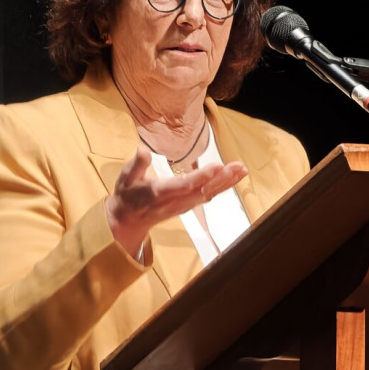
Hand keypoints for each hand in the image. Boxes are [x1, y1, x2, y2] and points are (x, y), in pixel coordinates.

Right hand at [105, 144, 247, 258]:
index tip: (218, 166)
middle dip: (222, 178)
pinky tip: (234, 178)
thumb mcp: (125, 177)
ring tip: (242, 169)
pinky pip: (208, 196)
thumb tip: (143, 149)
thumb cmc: (127, 195)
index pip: (184, 185)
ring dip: (227, 182)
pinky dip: (223, 187)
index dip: (202, 176)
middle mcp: (175, 200)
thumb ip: (137, 164)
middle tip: (238, 166)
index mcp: (159, 192)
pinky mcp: (188, 205)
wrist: (129, 220)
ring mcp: (183, 205)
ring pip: (209, 193)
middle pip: (202, 190)